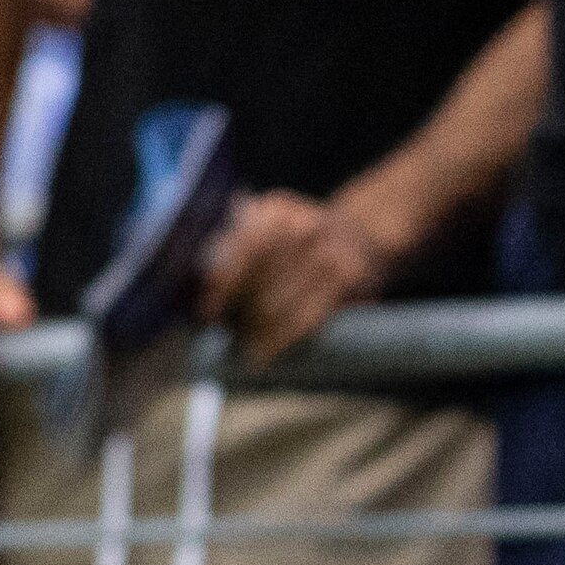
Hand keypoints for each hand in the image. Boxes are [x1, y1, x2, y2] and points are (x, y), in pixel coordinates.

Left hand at [202, 184, 394, 363]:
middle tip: (226, 332)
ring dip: (253, 332)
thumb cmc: (298, 241)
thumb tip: (200, 293)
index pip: (238, 253)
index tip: (206, 313)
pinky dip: (280, 341)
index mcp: (275, 210)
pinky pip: (305, 318)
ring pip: (275, 306)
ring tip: (242, 346)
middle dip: (235, 313)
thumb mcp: (267, 226)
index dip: (220, 287)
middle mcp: (303, 225)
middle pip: (255, 284)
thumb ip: (232, 247)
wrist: (364, 235)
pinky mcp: (348, 278)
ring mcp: (329, 251)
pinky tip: (264, 355)